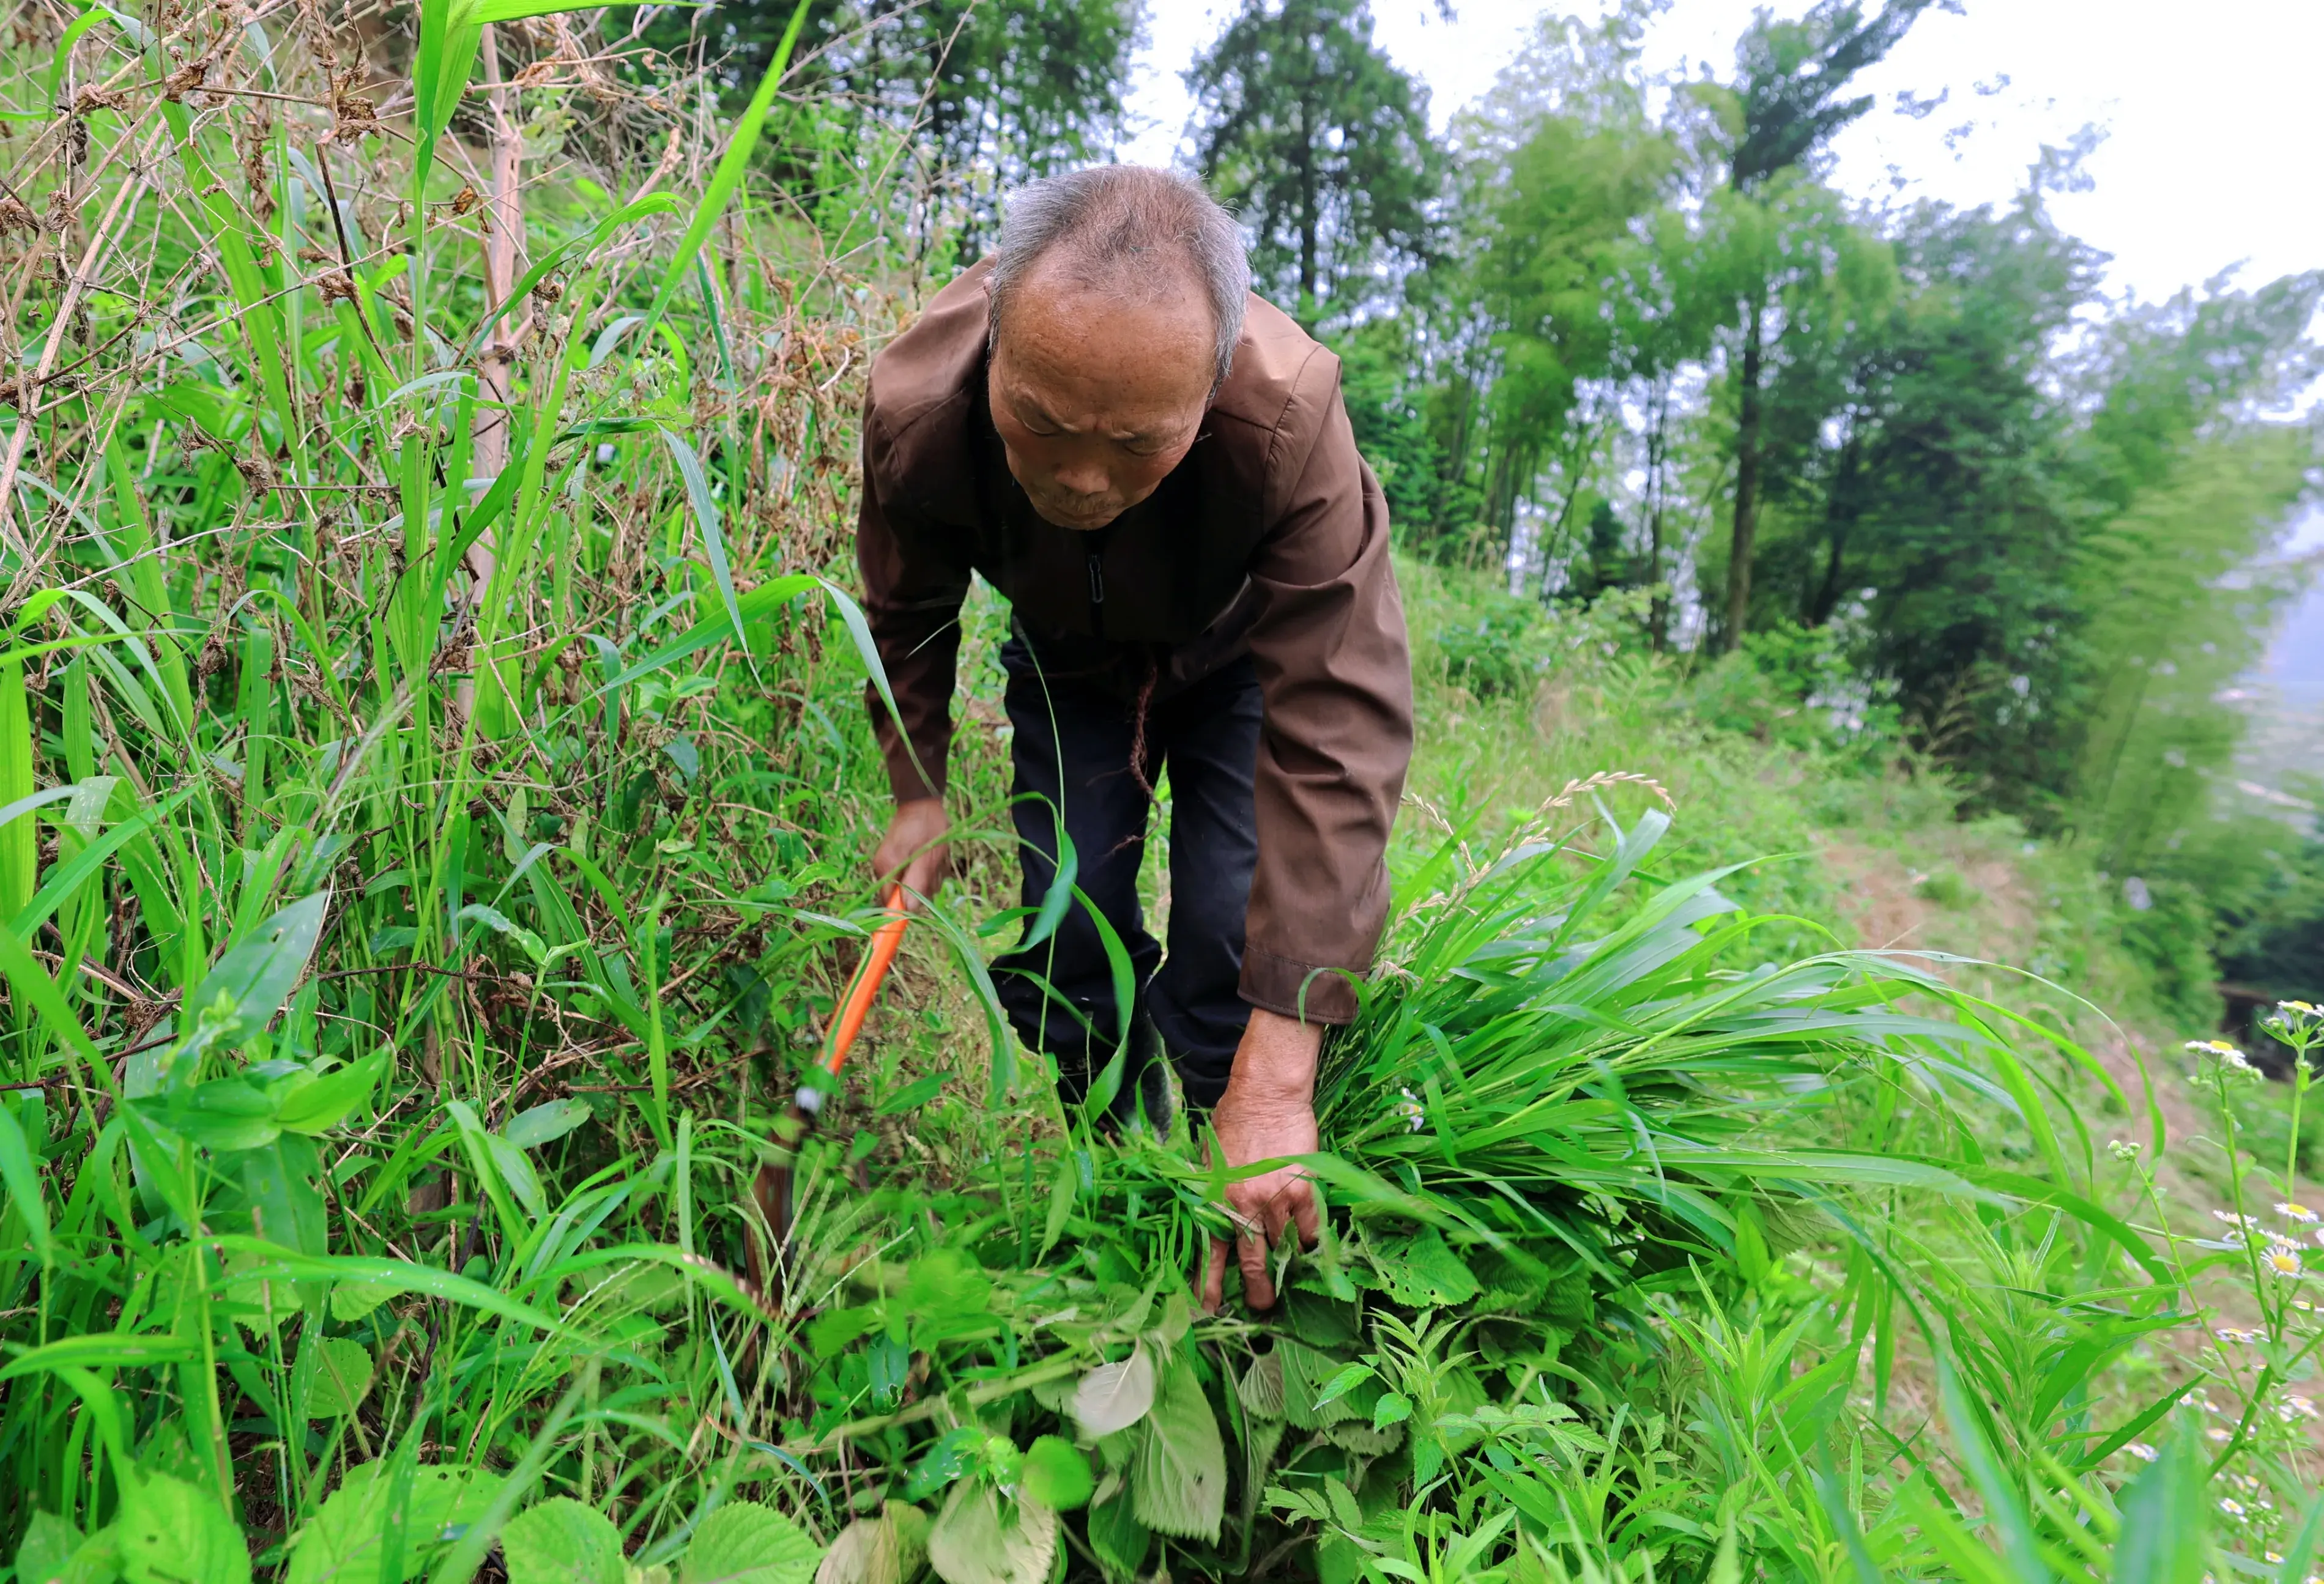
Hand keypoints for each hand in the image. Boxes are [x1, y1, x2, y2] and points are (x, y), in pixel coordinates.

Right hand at [873, 797, 949, 908]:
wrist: (922, 801)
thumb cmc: (927, 825)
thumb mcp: (928, 855)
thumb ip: (917, 882)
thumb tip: (909, 910)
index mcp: (887, 867)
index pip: (889, 903)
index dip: (904, 910)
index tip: (920, 906)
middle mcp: (884, 867)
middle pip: (904, 895)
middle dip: (924, 887)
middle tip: (935, 869)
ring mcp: (891, 863)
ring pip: (912, 885)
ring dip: (929, 877)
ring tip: (936, 859)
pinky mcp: (899, 859)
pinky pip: (914, 874)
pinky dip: (927, 870)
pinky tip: (934, 857)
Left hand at [1201, 1008, 1323, 1312]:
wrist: (1266, 1094)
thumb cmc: (1233, 1121)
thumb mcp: (1209, 1159)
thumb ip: (1211, 1192)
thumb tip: (1211, 1219)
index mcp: (1216, 1200)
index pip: (1211, 1252)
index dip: (1209, 1283)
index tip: (1208, 1307)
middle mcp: (1245, 1206)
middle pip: (1252, 1262)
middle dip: (1257, 1291)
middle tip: (1261, 1307)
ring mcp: (1277, 1200)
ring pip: (1283, 1248)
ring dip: (1287, 1267)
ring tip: (1290, 1280)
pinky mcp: (1304, 1189)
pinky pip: (1310, 1228)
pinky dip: (1310, 1242)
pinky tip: (1309, 1250)